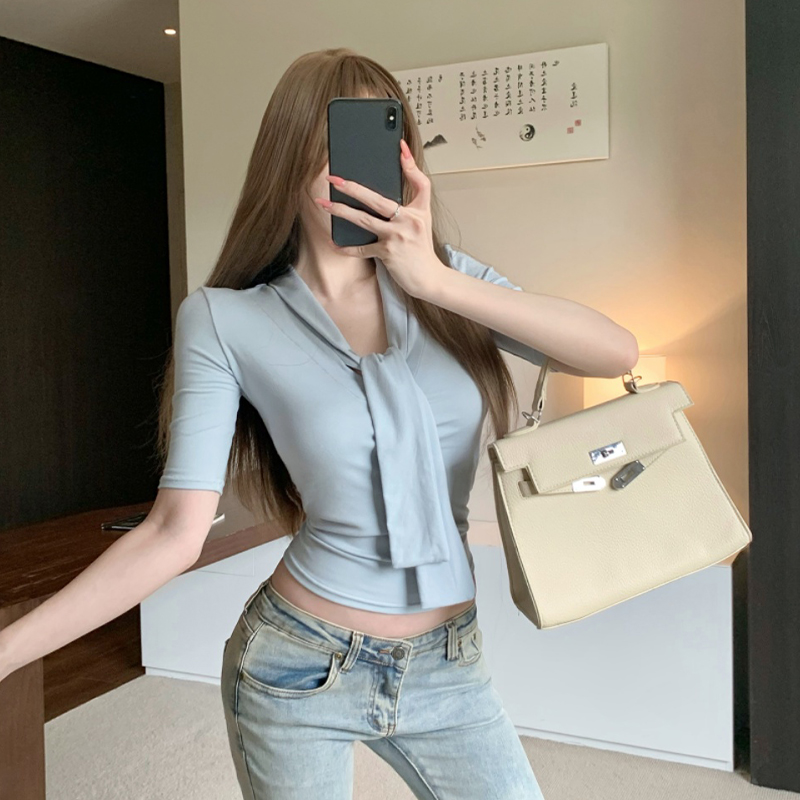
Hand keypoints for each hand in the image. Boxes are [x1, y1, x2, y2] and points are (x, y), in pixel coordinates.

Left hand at [314, 139, 446, 298]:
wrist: (427, 277)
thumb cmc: (421, 247)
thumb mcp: (423, 220)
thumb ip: (413, 198)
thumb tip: (397, 175)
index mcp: (419, 211)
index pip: (419, 182)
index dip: (410, 164)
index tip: (400, 145)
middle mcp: (409, 222)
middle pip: (377, 200)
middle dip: (353, 188)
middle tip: (334, 178)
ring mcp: (397, 238)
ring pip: (364, 221)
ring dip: (341, 211)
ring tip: (323, 204)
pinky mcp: (387, 254)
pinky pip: (361, 249)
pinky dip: (346, 247)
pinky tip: (334, 242)